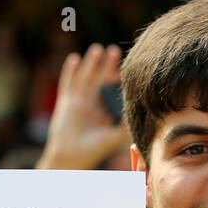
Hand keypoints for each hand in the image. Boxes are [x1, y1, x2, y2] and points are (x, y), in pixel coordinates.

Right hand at [36, 43, 129, 169]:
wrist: (71, 158)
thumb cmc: (92, 151)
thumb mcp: (112, 137)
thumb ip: (125, 128)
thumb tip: (142, 119)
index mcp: (104, 112)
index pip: (112, 91)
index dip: (118, 80)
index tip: (127, 69)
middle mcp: (92, 104)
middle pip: (99, 80)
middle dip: (106, 67)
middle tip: (115, 51)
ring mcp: (78, 102)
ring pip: (85, 78)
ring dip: (91, 64)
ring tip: (98, 49)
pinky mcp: (66, 103)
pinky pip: (67, 84)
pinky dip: (70, 71)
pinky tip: (75, 58)